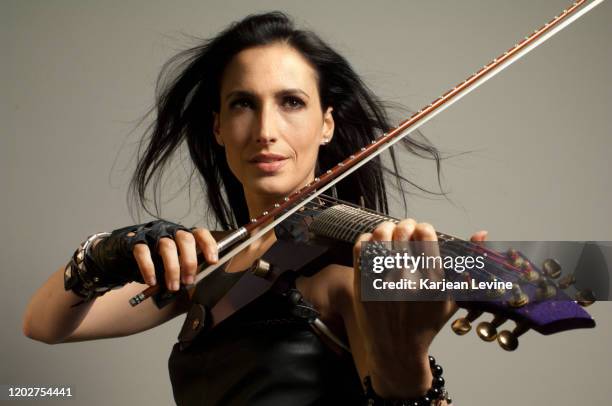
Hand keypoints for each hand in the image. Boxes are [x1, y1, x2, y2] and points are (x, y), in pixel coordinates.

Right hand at [131, 225, 218, 290]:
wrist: (124, 248)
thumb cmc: (155, 256)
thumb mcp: (174, 259)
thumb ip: (184, 266)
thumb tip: (194, 281)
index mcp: (182, 234)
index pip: (200, 233)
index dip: (208, 246)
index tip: (213, 261)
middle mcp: (170, 231)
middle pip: (185, 239)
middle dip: (190, 261)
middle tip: (189, 280)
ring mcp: (153, 234)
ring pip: (167, 246)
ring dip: (172, 269)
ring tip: (173, 286)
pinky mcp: (136, 241)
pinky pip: (144, 253)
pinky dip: (149, 269)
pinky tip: (151, 281)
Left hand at [351, 219, 486, 396]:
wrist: (396, 350)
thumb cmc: (427, 322)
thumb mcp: (452, 297)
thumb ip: (467, 264)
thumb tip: (482, 232)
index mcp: (432, 282)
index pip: (426, 236)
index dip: (424, 227)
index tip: (423, 230)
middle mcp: (408, 280)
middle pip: (402, 232)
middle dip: (405, 225)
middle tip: (406, 228)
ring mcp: (382, 282)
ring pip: (380, 236)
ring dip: (386, 228)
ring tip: (390, 232)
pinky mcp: (362, 284)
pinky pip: (362, 249)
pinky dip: (368, 239)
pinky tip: (375, 244)